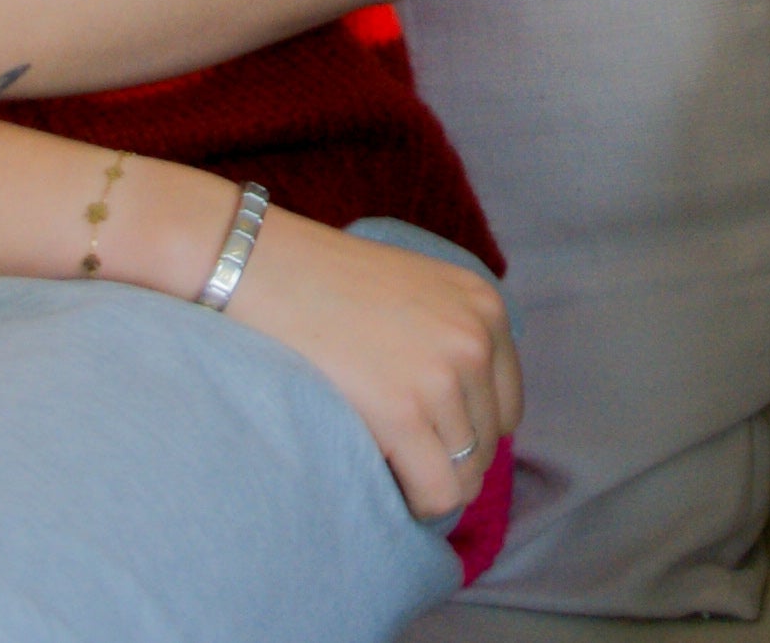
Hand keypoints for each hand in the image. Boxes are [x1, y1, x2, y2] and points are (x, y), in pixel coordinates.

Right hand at [219, 208, 524, 520]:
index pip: (506, 407)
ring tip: (380, 453)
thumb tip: (464, 422)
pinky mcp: (404, 412)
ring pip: (465, 475)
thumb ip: (450, 339)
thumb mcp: (417, 292)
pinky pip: (438, 493)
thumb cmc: (325, 283)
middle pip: (487, 444)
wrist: (263, 268)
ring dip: (424, 476)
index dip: (465, 430)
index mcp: (484, 307)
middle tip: (394, 445)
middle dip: (443, 456)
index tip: (423, 431)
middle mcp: (475, 339)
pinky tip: (383, 479)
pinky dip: (415, 501)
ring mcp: (442, 376)